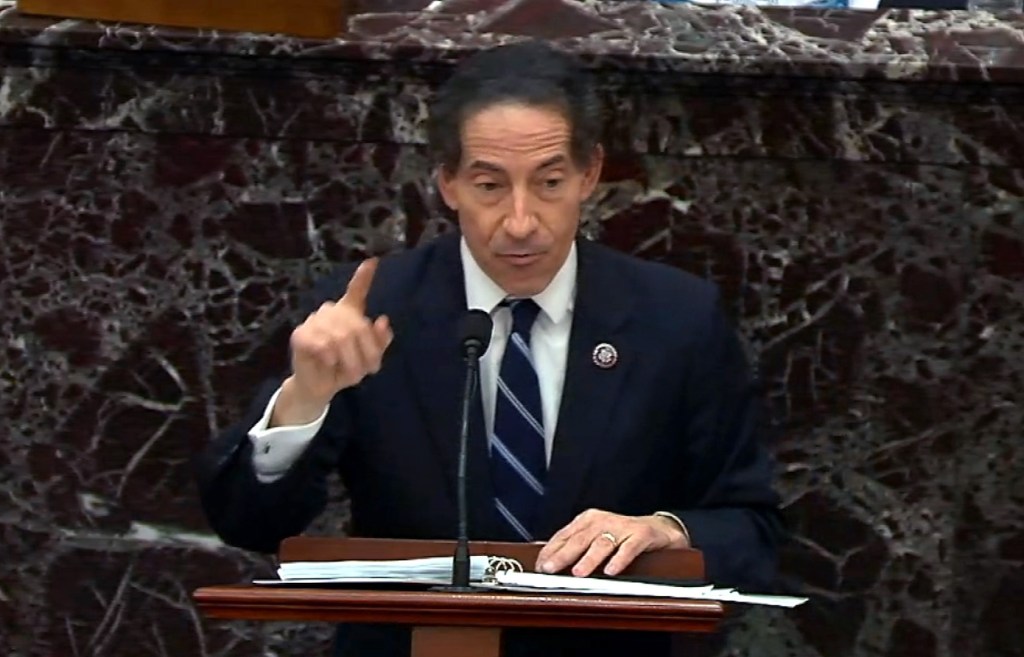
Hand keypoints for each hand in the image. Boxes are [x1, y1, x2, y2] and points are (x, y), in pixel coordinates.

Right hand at [271, 258, 392, 426]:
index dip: (363, 277)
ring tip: (349, 372)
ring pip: (341, 337)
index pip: (356, 292)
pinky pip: (323, 344)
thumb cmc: (345, 369)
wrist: (321, 387)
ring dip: (350, 360)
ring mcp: (314, 321)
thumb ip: (380, 341)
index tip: (373, 261)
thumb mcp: (369, 359)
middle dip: (367, 353)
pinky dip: (331, 357)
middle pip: (358, 327)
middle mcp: (331, 311)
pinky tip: (330, 362)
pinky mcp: (300, 335)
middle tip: (367, 372)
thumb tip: (382, 320)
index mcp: (348, 313)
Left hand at [535, 509, 688, 577]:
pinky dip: (619, 560)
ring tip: (578, 573)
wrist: (658, 528)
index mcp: (587, 520)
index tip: (539, 566)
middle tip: (550, 569)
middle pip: (579, 540)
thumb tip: (549, 562)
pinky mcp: (640, 535)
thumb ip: (575, 546)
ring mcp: (622, 527)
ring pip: (602, 544)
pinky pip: (628, 548)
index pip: (563, 536)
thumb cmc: (622, 534)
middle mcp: (602, 521)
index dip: (550, 551)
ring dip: (589, 559)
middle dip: (562, 556)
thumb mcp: (595, 535)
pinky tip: (611, 570)